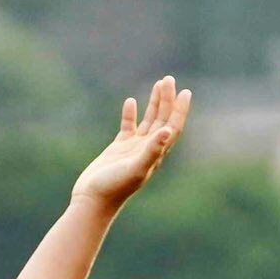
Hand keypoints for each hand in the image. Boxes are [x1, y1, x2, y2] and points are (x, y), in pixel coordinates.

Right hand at [69, 76, 191, 212]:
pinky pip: (128, 127)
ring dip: (154, 103)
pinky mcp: (119, 148)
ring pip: (148, 121)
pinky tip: (130, 101)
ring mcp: (134, 148)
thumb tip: (167, 132)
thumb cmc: (115, 187)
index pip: (172, 127)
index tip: (185, 92)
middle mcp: (148, 149)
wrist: (94, 199)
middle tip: (168, 79)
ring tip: (159, 84)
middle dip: (167, 100)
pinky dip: (130, 114)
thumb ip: (152, 151)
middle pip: (162, 119)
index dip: (180, 110)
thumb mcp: (135, 168)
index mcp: (156, 153)